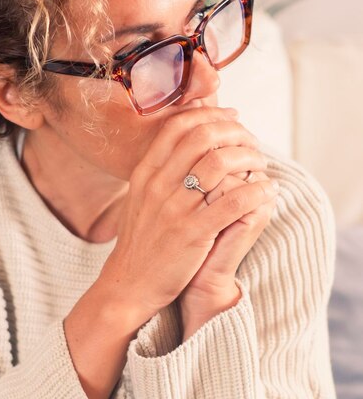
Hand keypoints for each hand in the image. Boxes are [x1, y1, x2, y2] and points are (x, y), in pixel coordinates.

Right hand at [96, 106, 276, 329]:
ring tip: (261, 164)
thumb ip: (160, 170)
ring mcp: (175, 208)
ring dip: (249, 158)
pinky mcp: (193, 233)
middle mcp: (158, 184)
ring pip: (220, 164)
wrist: (129, 284)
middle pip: (202, 137)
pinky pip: (234, 202)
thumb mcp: (141, 198)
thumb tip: (188, 143)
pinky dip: (257, 190)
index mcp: (146, 172)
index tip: (233, 117)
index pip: (178, 126)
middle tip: (252, 141)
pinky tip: (267, 190)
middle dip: (235, 132)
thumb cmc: (142, 240)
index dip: (210, 114)